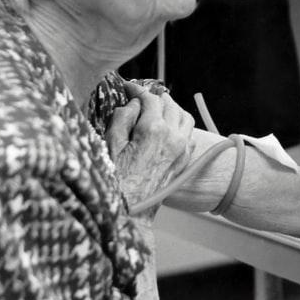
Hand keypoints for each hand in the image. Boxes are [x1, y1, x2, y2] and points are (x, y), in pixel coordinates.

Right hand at [107, 82, 194, 216]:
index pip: (150, 98)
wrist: (130, 212)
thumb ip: (123, 118)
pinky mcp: (185, 160)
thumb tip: (133, 104)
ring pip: (184, 116)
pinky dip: (180, 124)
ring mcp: (182, 148)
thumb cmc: (115, 181)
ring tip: (156, 109)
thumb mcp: (110, 145)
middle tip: (140, 97)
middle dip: (154, 97)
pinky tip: (168, 127)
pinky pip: (189, 133)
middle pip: (169, 103)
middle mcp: (173, 136)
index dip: (137, 89)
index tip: (128, 87)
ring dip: (171, 108)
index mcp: (153, 130)